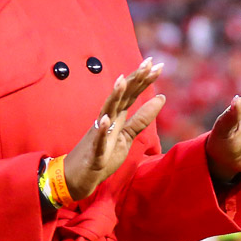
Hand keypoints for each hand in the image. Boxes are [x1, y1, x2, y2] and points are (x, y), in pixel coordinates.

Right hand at [62, 58, 165, 199]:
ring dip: (114, 96)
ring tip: (122, 80)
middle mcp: (107, 120)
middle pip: (122, 97)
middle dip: (134, 80)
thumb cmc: (102, 155)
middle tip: (148, 63)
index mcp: (116, 116)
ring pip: (107, 112)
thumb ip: (142, 118)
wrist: (78, 177)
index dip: (143, 80)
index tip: (157, 64)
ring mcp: (99, 134)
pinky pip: (98, 140)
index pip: (131, 94)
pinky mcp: (95, 152)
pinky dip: (101, 130)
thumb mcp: (127, 135)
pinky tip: (105, 120)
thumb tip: (161, 98)